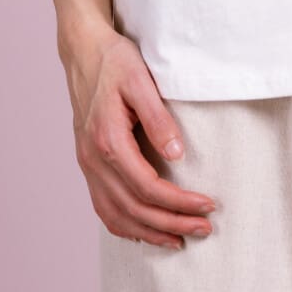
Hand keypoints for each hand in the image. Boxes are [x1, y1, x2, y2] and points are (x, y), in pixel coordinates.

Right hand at [62, 22, 217, 248]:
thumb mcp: (141, 81)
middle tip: (204, 228)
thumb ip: (158, 119)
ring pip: (116, 215)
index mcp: (108, 141)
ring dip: (149, 232)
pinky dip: (124, 225)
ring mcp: (87, 164)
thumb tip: (176, 155)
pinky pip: (102, 206)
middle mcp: (93, 159)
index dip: (179, 202)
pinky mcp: (87, 164)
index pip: (147, 187)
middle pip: (134, 208)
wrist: (83, 51)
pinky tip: (144, 231)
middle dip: (172, 223)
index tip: (208, 205)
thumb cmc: (115, 62)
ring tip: (180, 240)